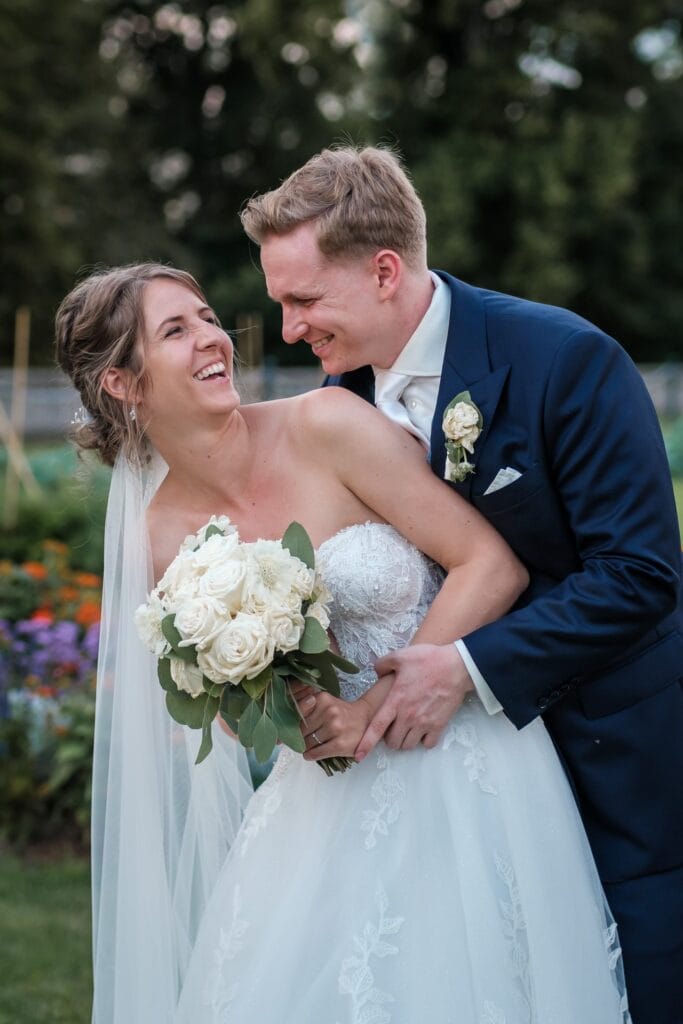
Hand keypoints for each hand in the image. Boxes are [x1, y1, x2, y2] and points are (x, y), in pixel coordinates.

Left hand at [290, 683, 371, 761]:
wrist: (366, 719)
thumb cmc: (340, 712)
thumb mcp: (325, 703)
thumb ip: (307, 709)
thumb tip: (283, 726)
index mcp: (322, 699)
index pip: (297, 715)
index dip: (289, 726)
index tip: (282, 733)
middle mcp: (329, 712)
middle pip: (301, 730)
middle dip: (297, 738)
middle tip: (297, 741)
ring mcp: (335, 728)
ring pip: (308, 743)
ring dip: (304, 747)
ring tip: (307, 746)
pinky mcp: (340, 744)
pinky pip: (317, 753)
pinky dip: (310, 755)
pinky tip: (311, 754)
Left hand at [354, 644, 473, 759]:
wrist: (456, 666)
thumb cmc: (429, 659)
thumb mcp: (400, 656)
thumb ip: (383, 664)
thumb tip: (377, 672)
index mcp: (396, 701)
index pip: (376, 727)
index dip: (366, 743)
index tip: (358, 756)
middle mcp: (408, 716)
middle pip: (392, 742)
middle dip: (390, 738)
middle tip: (393, 727)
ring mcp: (425, 722)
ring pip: (409, 745)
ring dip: (406, 740)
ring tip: (408, 729)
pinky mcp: (439, 725)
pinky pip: (428, 744)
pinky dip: (424, 741)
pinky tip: (424, 730)